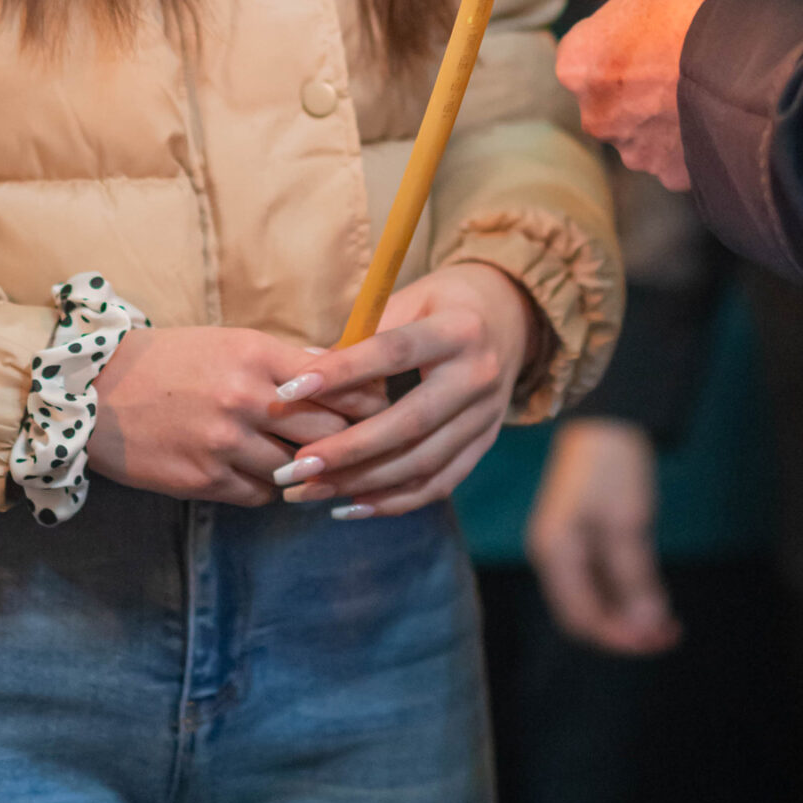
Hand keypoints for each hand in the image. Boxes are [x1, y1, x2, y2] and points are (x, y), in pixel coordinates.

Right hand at [87, 325, 384, 505]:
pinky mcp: (203, 480)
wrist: (96, 391)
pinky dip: (265, 487)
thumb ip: (285, 360)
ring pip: (295, 469)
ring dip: (302, 469)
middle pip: (329, 432)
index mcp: (258, 354)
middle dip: (349, 442)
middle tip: (362, 447)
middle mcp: (246, 398)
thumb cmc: (170, 360)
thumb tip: (344, 370)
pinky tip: (255, 473)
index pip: (338, 382)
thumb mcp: (230, 343)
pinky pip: (259, 495)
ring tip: (301, 461)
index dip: (368, 400)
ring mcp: (224, 443)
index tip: (380, 408)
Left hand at [269, 262, 540, 518]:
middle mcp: (478, 376)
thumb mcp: (411, 297)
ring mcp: (486, 416)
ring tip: (311, 490)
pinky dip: (394, 500)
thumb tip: (304, 370)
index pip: (393, 352)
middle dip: (348, 449)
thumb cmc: (444, 302)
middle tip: (296, 466)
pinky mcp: (485, 443)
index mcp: (458, 330)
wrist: (512, 316)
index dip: (341, 373)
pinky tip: (350, 505)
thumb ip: (363, 334)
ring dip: (363, 482)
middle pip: (410, 421)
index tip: (289, 391)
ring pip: (423, 462)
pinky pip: (439, 482)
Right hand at [526, 418, 679, 654]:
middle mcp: (554, 558)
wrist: (606, 414)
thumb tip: (648, 626)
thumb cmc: (612, 466)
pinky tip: (654, 599)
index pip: (582, 618)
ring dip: (629, 615)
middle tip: (668, 635)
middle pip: (585, 615)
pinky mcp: (582, 539)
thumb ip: (634, 578)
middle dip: (626, 631)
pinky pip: (602, 581)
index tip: (657, 640)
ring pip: (596, 600)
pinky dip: (627, 594)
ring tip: (668, 624)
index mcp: (555, 554)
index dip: (619, 637)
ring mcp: (566, 549)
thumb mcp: (627, 523)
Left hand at [555, 0, 739, 185]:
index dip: (626, 29)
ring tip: (712, 82)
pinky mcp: (676, 175)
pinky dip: (700, 135)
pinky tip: (724, 109)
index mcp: (578, 61)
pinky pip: (684, 153)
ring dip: (671, 111)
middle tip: (685, 54)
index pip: (592, 44)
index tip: (657, 23)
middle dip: (645, 78)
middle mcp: (595, 115)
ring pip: (650, 128)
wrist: (753, 59)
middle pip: (617, 93)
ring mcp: (637, 151)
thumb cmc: (697, 4)